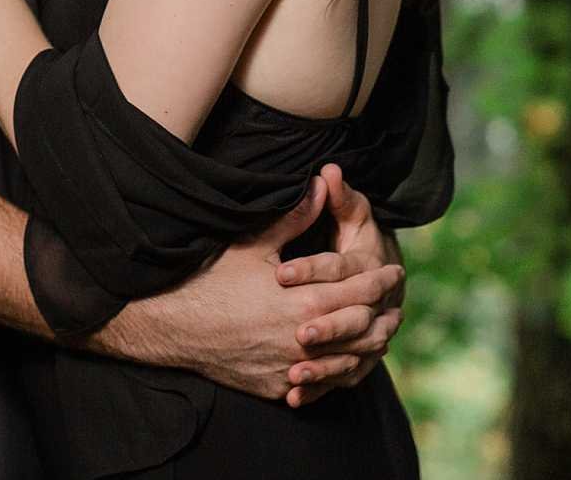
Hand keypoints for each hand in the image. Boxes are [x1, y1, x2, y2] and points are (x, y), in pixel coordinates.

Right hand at [99, 176, 404, 402]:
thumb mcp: (252, 245)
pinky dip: (337, 373)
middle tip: (396, 305)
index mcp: (303, 302)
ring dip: (367, 348)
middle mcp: (304, 340)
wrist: (174, 326)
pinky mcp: (277, 387)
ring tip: (380, 334)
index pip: (358, 292)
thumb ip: (293, 217)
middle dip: (382, 316)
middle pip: (361, 331)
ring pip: (346, 364)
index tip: (395, 271)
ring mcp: (290, 368)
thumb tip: (321, 184)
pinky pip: (319, 384)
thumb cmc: (211, 280)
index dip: (380, 281)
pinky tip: (345, 363)